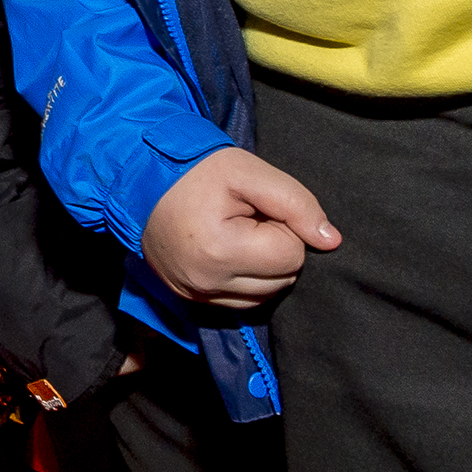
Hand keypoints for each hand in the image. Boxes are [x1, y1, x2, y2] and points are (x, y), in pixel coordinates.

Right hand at [141, 146, 338, 307]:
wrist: (140, 178)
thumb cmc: (195, 170)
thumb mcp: (249, 172)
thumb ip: (296, 203)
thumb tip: (331, 241)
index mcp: (220, 250)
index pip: (291, 255)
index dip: (284, 226)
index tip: (257, 207)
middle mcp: (206, 282)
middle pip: (282, 280)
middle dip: (274, 247)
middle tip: (246, 218)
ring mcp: (196, 295)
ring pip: (266, 295)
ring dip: (262, 266)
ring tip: (234, 233)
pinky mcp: (191, 299)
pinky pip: (242, 301)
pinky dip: (244, 278)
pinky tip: (226, 250)